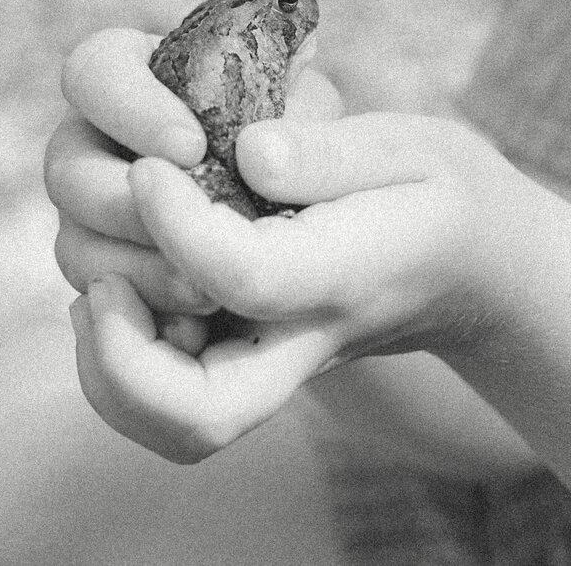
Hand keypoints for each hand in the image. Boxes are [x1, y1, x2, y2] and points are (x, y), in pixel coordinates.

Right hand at [44, 27, 343, 325]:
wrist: (320, 219)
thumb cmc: (310, 150)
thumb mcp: (318, 123)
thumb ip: (305, 125)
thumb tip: (259, 155)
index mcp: (135, 75)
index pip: (93, 70)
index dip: (128, 107)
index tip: (192, 145)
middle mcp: (98, 142)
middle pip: (65, 167)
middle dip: (123, 200)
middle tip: (194, 224)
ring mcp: (96, 215)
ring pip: (74, 243)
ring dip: (135, 266)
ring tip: (205, 287)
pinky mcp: (110, 276)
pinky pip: (101, 300)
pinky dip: (143, 313)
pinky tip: (197, 325)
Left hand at [66, 111, 526, 462]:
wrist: (467, 262)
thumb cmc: (432, 190)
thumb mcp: (407, 146)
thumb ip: (332, 153)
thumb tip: (249, 153)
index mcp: (343, 276)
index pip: (246, 276)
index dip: (179, 225)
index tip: (154, 165)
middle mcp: (299, 339)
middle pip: (198, 414)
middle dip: (124, 360)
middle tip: (103, 284)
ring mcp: (267, 364)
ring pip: (172, 423)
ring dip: (110, 360)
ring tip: (103, 283)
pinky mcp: (240, 363)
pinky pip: (164, 400)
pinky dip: (118, 364)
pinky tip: (113, 289)